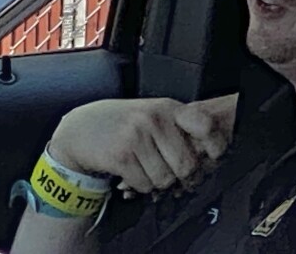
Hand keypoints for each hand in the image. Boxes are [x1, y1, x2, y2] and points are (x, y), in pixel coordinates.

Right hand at [48, 95, 237, 196]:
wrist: (80, 129)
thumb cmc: (123, 124)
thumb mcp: (154, 114)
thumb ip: (179, 129)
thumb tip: (209, 155)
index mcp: (169, 108)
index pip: (205, 125)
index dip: (215, 146)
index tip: (213, 157)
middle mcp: (155, 119)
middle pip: (187, 164)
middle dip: (183, 177)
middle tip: (176, 176)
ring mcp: (137, 136)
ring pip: (166, 179)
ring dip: (159, 183)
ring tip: (149, 171)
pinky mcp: (121, 156)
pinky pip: (145, 185)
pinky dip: (142, 186)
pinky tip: (134, 174)